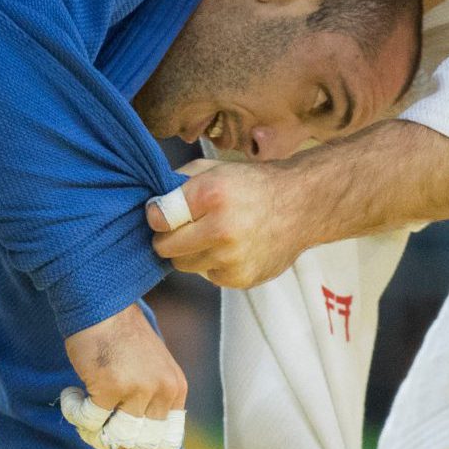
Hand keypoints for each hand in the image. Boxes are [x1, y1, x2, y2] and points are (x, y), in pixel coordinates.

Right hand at [62, 304, 186, 448]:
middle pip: (141, 443)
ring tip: (84, 408)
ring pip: (115, 436)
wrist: (102, 305)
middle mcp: (161, 390)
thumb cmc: (122, 335)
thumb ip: (151, 398)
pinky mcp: (109, 387)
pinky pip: (89, 421)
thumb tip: (132, 441)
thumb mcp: (152, 366)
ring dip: (94, 430)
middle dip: (117, 442)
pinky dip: (75, 412)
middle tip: (99, 425)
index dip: (144, 447)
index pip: (168, 440)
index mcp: (176, 387)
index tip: (123, 441)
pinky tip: (72, 394)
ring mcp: (137, 390)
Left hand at [147, 161, 315, 288]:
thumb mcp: (214, 169)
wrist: (303, 205)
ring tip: (213, 235)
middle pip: (165, 247)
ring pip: (184, 265)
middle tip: (183, 227)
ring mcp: (233, 257)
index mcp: (213, 194)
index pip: (158, 218)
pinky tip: (233, 247)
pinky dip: (214, 264)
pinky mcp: (241, 278)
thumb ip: (178, 182)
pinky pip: (209, 276)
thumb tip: (146, 201)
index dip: (156, 215)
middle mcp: (222, 228)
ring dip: (191, 252)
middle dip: (169, 238)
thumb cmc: (253, 184)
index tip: (162, 213)